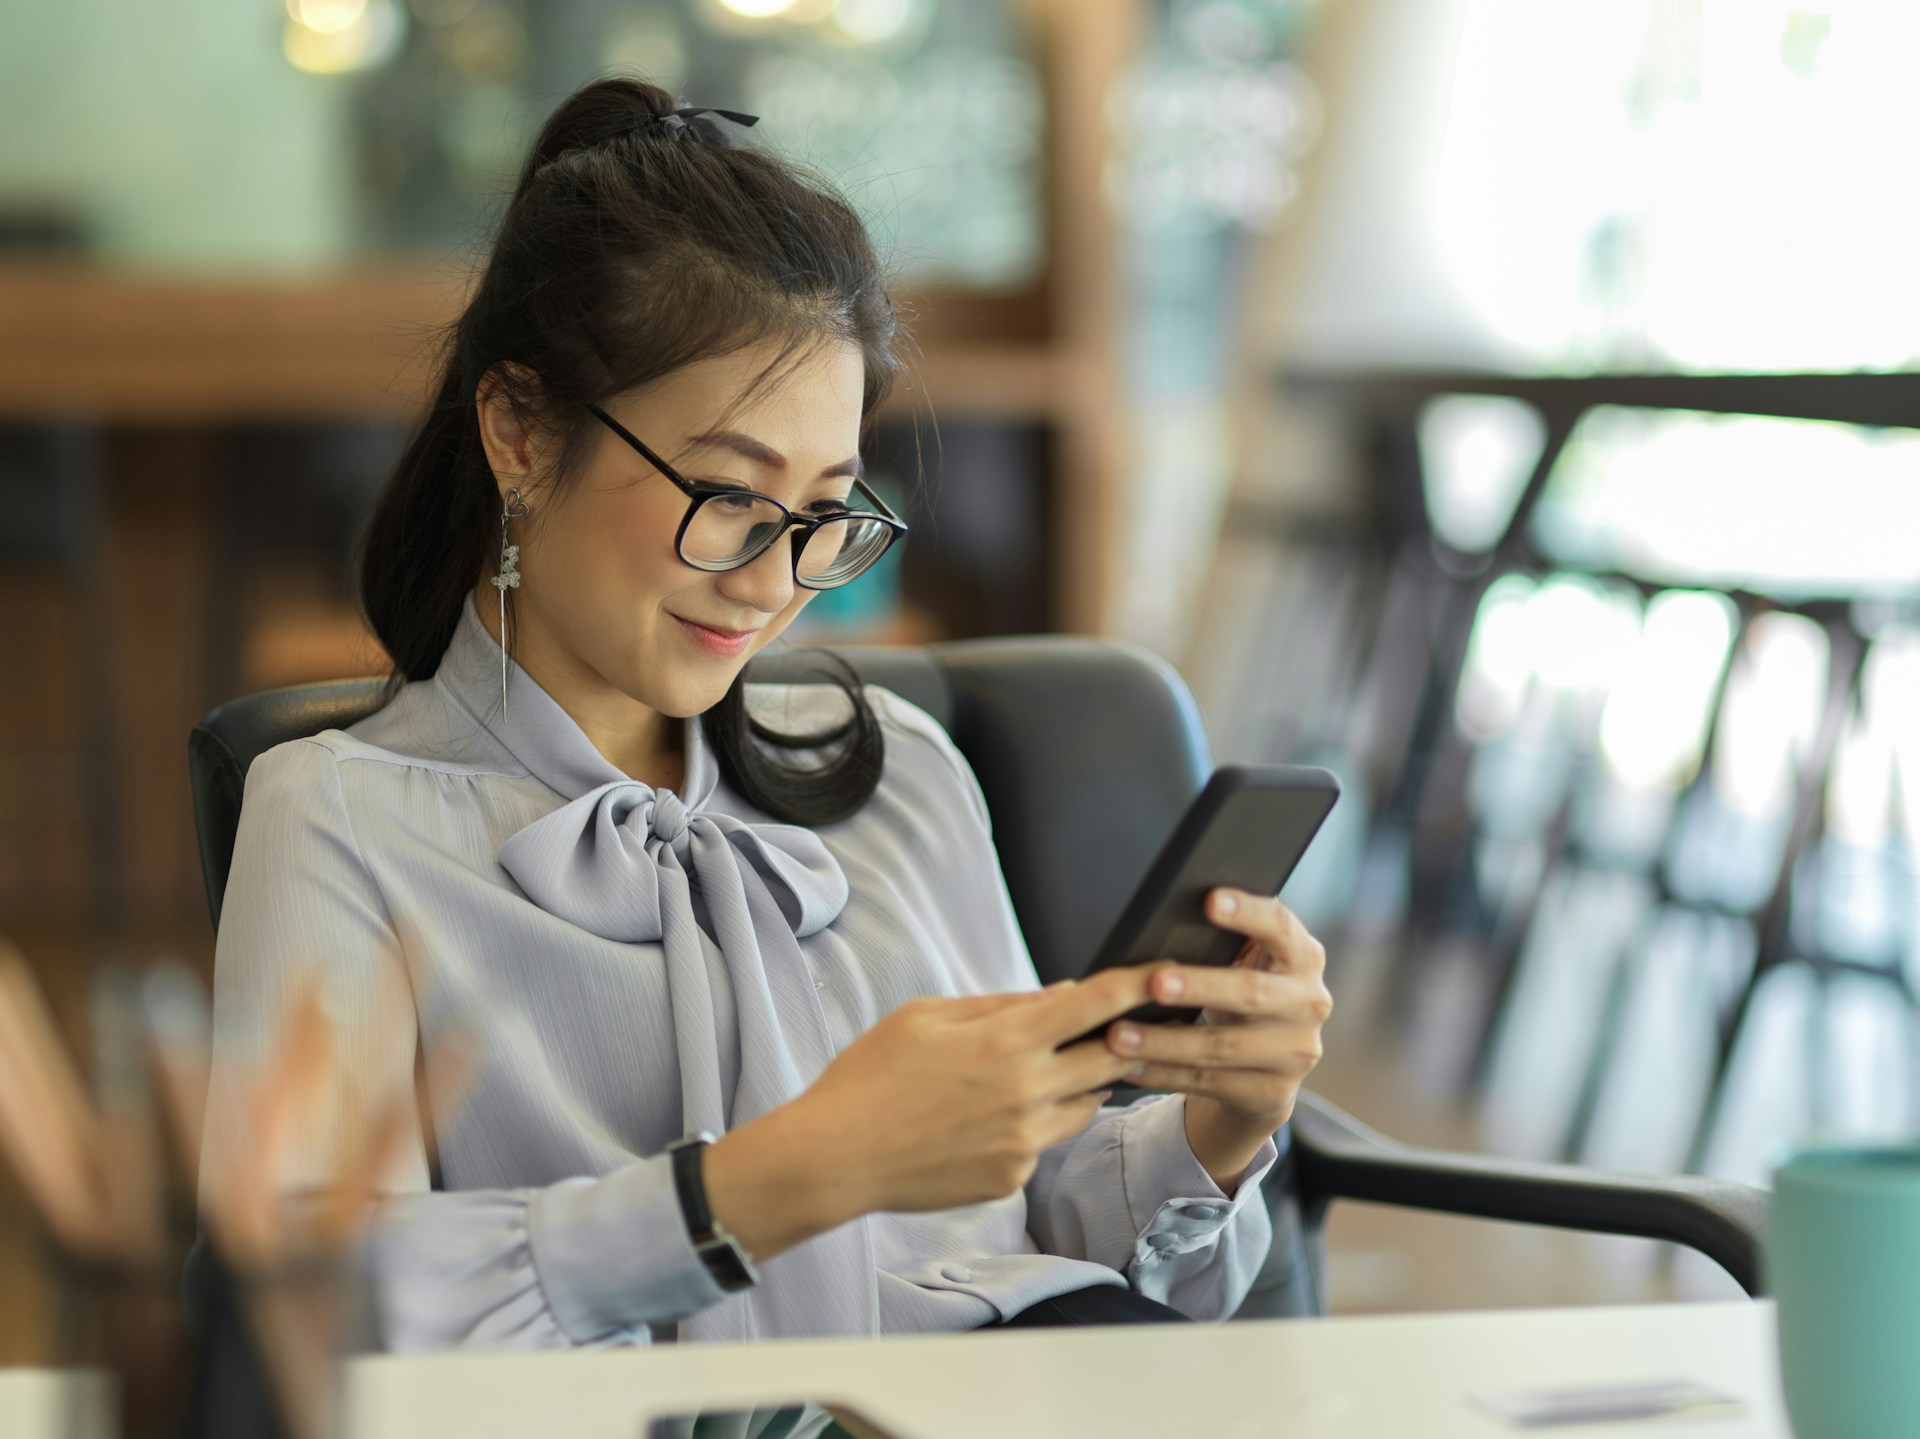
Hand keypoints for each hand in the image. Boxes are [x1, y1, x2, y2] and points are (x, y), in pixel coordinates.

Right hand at [704, 968, 1154, 1259]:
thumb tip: (1058, 996)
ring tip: (1042, 1071)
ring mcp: (1024, 1141)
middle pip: (1113, 1059)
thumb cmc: (871, 1076)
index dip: (1138, 985)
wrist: (837, 1157)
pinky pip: (1045, 1141)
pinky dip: (1036, 1122)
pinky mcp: (1013, 1177)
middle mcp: (1028, 1093)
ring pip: (1085, 1105)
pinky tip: (991, 1117)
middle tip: (1133, 1024)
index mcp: (1006, 1042)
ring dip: (1081, 1083)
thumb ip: (999, 1005)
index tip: (1166, 973)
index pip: (1094, 1005)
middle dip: (1129, 1038)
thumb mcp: (927, 1016)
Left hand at [1104, 888, 1331, 1188]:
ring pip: (1223, 1047)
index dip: (1248, 913)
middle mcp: (1308, 1003)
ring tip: (1118, 1036)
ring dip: (1165, 1042)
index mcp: (1303, 958)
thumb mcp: (1245, 963)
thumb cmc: (1244, 994)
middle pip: (1251, 993)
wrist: (1271, 1066)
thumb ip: (1224, 940)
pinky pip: (1208, 1082)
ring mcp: (1294, 1053)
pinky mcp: (1272, 1093)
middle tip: (1154, 983)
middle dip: (1199, 987)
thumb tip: (1162, 914)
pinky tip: (1129, 1066)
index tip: (1209, 900)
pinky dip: (1163, 1073)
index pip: (1281, 927)